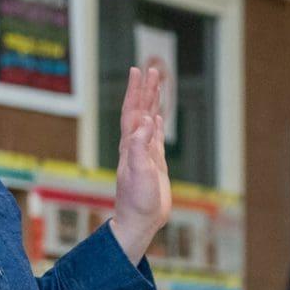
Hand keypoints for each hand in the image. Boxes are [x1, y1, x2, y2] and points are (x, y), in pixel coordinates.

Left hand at [108, 62, 170, 262]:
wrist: (140, 221)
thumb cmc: (137, 200)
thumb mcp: (138, 172)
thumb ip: (139, 147)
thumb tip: (146, 122)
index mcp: (130, 144)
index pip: (132, 111)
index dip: (135, 90)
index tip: (138, 70)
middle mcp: (135, 145)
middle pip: (140, 110)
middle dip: (145, 89)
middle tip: (152, 69)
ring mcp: (145, 153)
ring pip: (149, 120)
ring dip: (152, 101)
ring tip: (158, 84)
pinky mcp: (154, 163)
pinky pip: (156, 136)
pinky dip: (158, 122)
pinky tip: (159, 115)